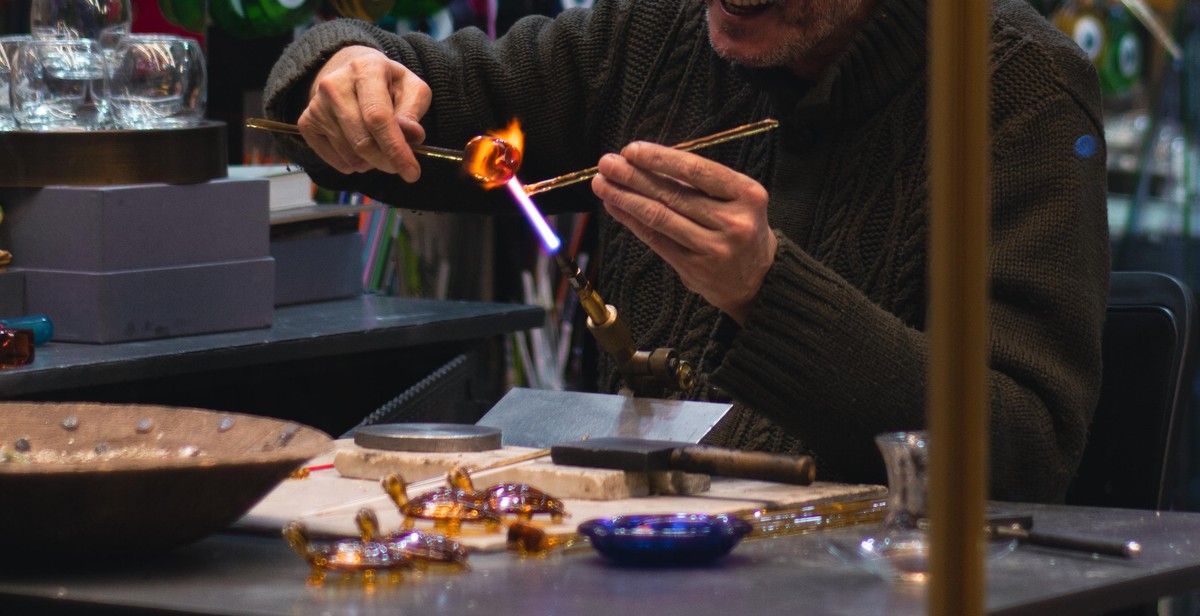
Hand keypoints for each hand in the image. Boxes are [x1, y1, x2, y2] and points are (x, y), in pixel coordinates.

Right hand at [298, 45, 431, 181]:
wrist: (350, 73)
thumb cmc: (387, 84)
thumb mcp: (411, 88)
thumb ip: (414, 110)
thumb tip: (412, 134)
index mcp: (365, 69)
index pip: (378, 117)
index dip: (395, 149)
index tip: (412, 173)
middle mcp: (334, 84)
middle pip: (362, 141)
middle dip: (386, 162)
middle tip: (399, 166)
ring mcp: (316, 104)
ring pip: (350, 156)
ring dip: (371, 162)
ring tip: (378, 145)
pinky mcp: (306, 122)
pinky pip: (335, 161)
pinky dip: (354, 164)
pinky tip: (359, 146)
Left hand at [592, 142, 776, 324]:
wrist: (759, 279)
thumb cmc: (740, 229)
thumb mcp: (735, 199)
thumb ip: (698, 182)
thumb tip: (646, 162)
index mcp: (747, 194)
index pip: (697, 170)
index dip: (660, 159)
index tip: (632, 150)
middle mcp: (733, 221)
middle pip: (673, 193)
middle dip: (633, 176)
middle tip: (607, 163)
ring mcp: (713, 247)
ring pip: (660, 217)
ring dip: (625, 198)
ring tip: (603, 184)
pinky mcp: (694, 268)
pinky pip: (655, 239)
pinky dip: (631, 221)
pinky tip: (615, 207)